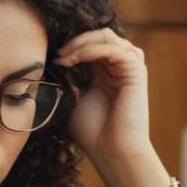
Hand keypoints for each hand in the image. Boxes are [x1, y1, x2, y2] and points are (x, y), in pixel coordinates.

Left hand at [55, 28, 153, 170]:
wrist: (112, 152)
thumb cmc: (93, 133)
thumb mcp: (74, 99)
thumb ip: (70, 78)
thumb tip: (56, 59)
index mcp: (106, 72)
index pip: (90, 43)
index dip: (70, 45)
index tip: (51, 58)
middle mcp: (119, 66)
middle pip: (98, 34)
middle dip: (74, 40)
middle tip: (57, 54)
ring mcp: (129, 66)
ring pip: (106, 35)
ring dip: (81, 42)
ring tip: (64, 56)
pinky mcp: (136, 70)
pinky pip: (113, 48)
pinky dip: (91, 49)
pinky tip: (75, 59)